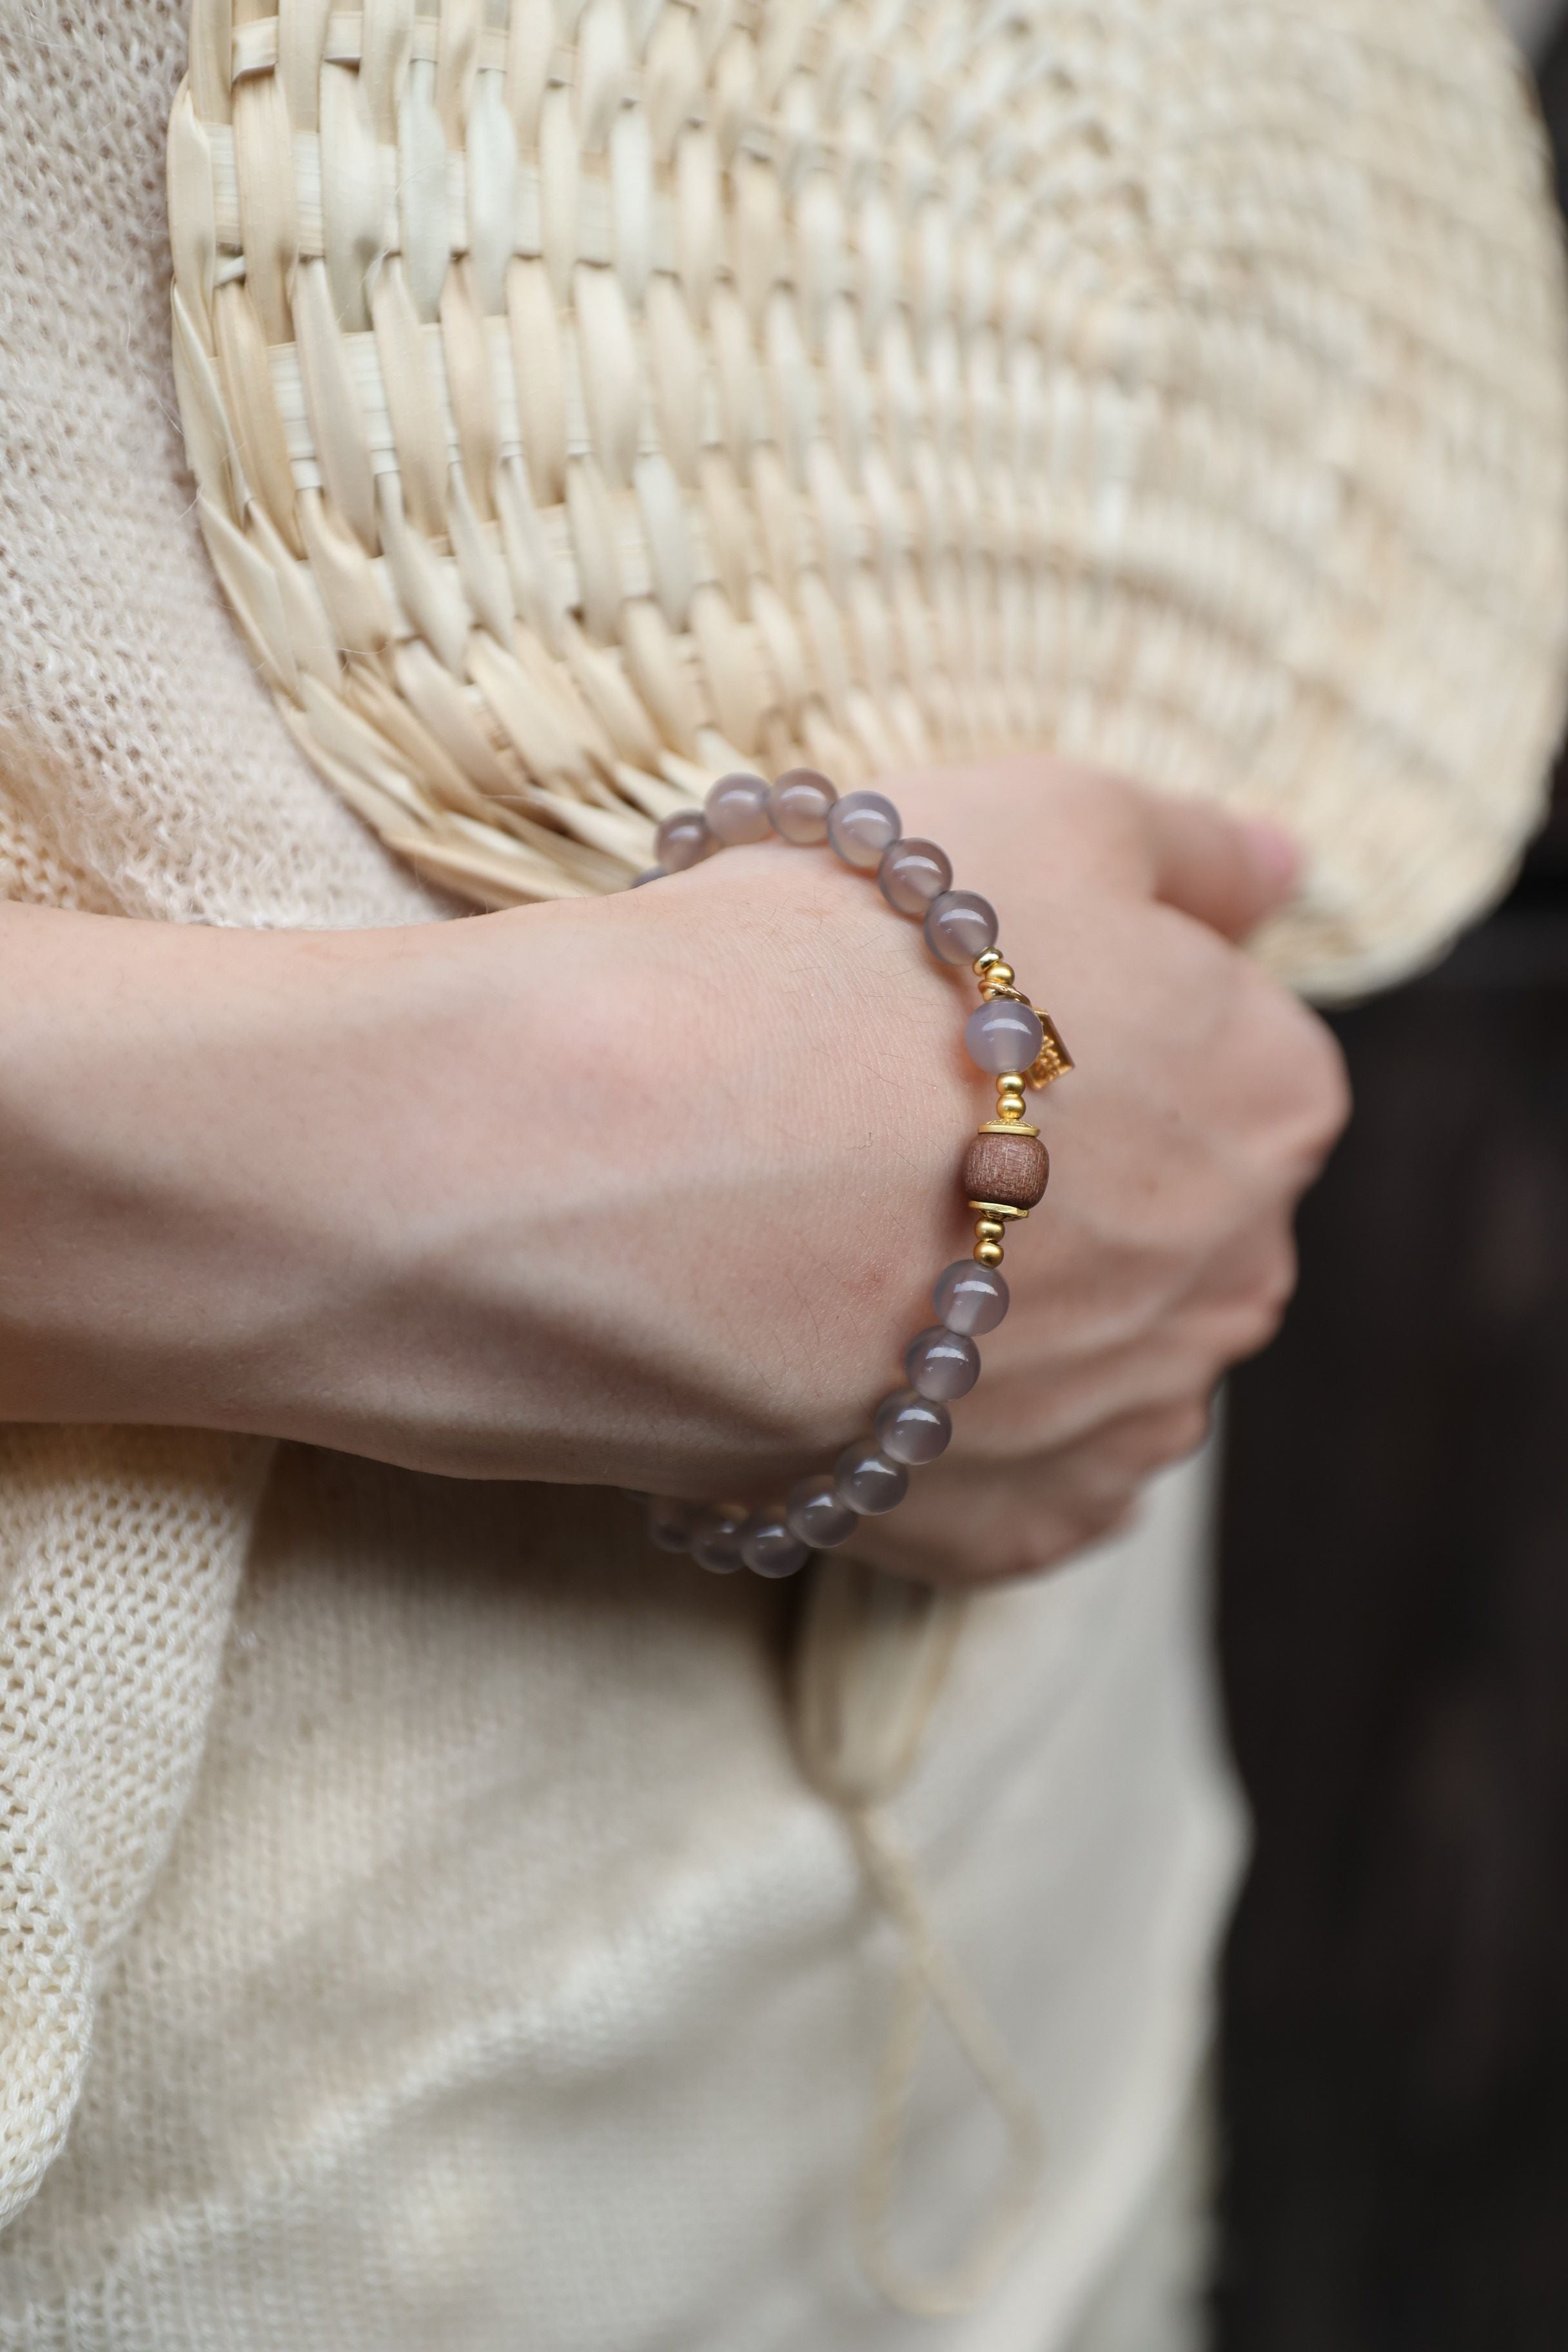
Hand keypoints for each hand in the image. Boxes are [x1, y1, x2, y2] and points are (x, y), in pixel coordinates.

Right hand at [852, 760, 1348, 1582]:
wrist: (637, 1168)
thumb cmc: (843, 970)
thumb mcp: (1036, 816)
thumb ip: (1186, 848)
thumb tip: (1280, 868)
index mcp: (1270, 1095)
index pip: (1221, 1051)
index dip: (1085, 1021)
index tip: (961, 1019)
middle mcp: (1236, 1274)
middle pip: (1170, 1210)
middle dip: (1067, 1174)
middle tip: (891, 1126)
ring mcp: (1125, 1418)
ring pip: (1096, 1351)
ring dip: (1015, 1311)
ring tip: (851, 1246)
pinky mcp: (1011, 1528)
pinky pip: (1013, 1471)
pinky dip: (952, 1426)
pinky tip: (857, 1359)